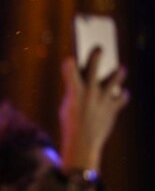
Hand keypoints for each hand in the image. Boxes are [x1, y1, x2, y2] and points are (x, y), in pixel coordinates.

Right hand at [59, 48, 128, 171]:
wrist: (83, 143)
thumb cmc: (71, 123)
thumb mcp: (67, 106)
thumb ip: (75, 91)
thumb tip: (85, 81)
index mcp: (73, 91)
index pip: (70, 71)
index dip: (69, 64)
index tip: (71, 58)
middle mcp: (89, 92)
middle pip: (93, 69)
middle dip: (96, 57)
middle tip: (100, 48)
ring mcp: (102, 100)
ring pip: (113, 81)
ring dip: (118, 73)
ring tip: (122, 68)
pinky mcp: (112, 108)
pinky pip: (121, 98)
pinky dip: (122, 95)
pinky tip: (123, 92)